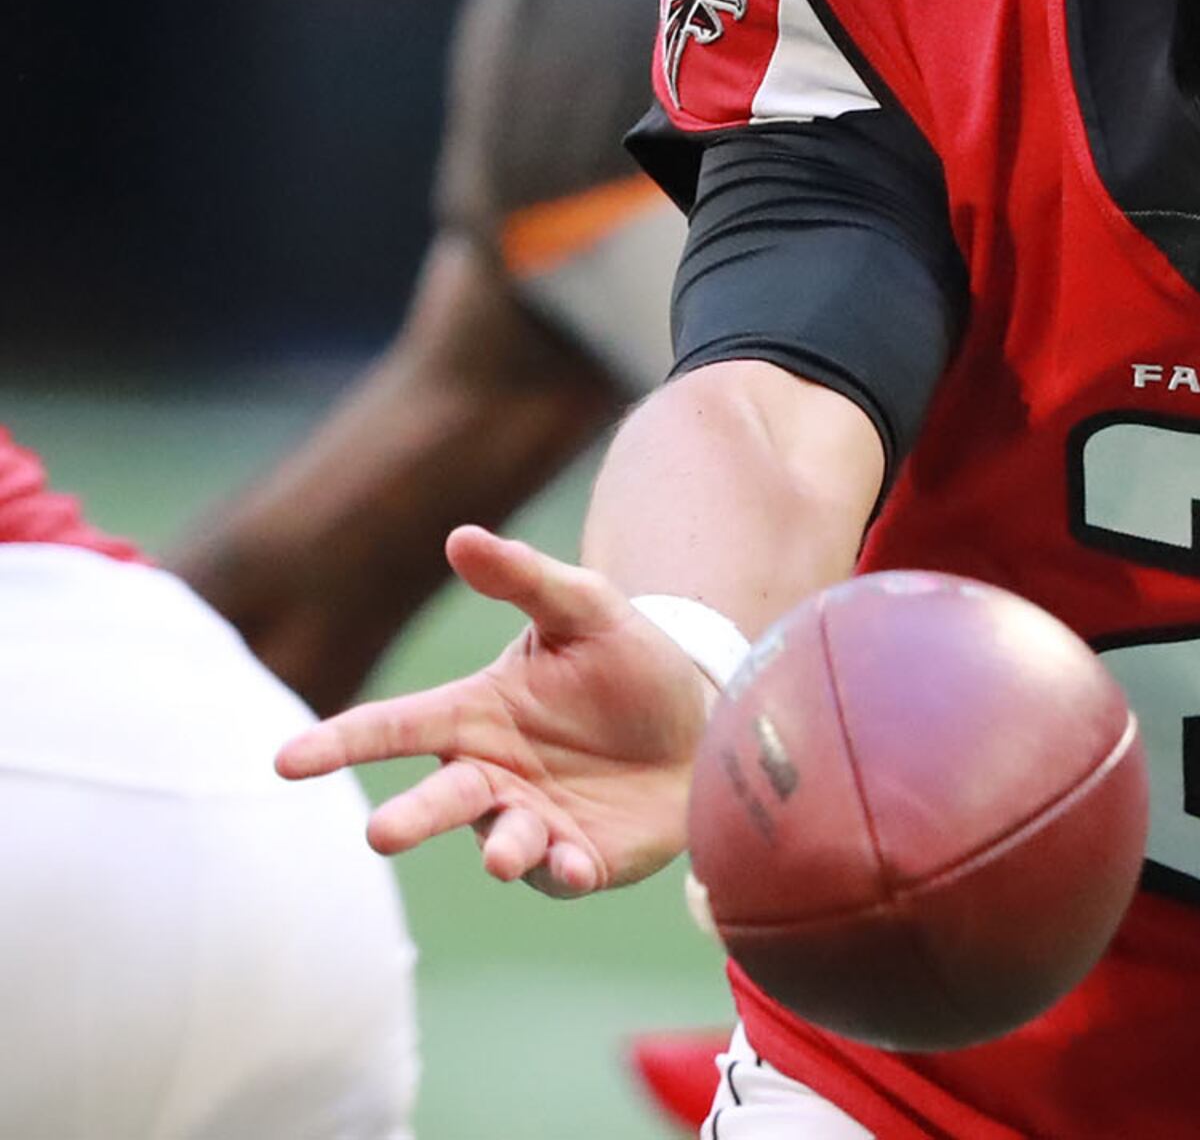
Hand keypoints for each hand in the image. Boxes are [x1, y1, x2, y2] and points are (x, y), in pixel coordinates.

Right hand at [273, 524, 714, 896]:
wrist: (705, 719)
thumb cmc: (633, 663)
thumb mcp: (587, 610)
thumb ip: (525, 578)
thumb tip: (460, 536)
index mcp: (472, 714)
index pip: (391, 727)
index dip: (338, 744)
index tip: (285, 761)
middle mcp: (488, 774)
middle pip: (435, 800)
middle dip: (408, 819)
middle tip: (380, 834)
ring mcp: (530, 820)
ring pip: (497, 842)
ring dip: (499, 849)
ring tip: (503, 855)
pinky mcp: (578, 858)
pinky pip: (559, 872)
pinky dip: (562, 872)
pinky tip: (576, 867)